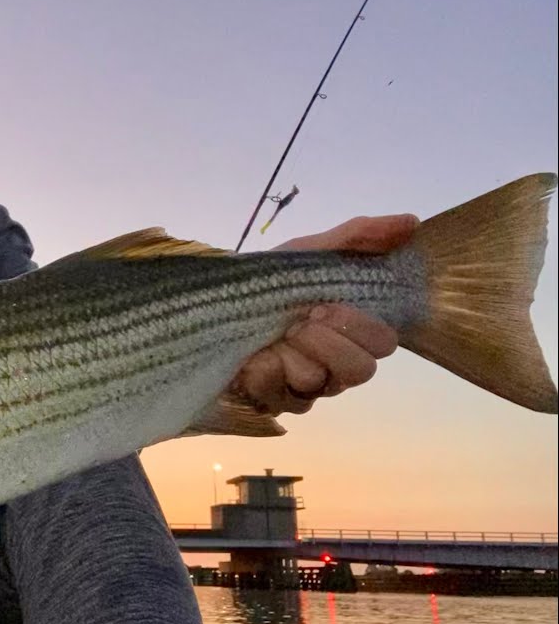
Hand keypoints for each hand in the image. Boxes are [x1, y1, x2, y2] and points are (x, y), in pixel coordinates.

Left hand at [231, 214, 418, 415]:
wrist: (212, 300)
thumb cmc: (271, 280)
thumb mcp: (311, 251)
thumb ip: (359, 236)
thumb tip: (410, 221)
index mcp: (353, 332)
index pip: (383, 344)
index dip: (358, 326)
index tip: (323, 305)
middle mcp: (336, 366)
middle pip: (360, 371)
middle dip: (327, 343)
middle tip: (298, 323)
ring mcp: (305, 388)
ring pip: (317, 384)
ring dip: (291, 356)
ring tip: (271, 337)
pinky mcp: (272, 402)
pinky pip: (277, 398)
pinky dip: (262, 374)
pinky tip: (250, 360)